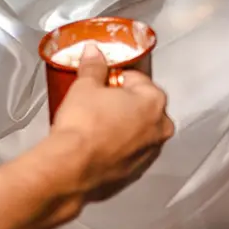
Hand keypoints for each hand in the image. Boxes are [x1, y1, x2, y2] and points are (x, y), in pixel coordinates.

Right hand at [43, 47, 173, 204]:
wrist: (69, 169)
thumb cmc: (82, 126)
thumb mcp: (84, 87)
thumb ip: (94, 67)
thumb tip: (94, 54)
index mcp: (154, 102)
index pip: (138, 79)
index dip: (117, 78)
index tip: (103, 81)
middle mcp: (159, 129)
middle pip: (142, 106)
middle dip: (123, 102)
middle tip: (98, 102)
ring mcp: (149, 154)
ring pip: (138, 132)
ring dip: (122, 126)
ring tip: (95, 125)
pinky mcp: (135, 174)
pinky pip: (128, 153)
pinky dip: (117, 148)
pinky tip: (97, 146)